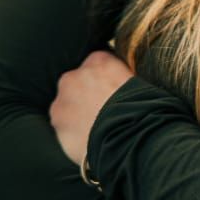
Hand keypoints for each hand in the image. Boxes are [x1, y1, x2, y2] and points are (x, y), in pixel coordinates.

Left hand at [49, 48, 135, 166]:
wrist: (130, 136)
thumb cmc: (144, 110)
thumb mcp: (140, 84)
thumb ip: (122, 78)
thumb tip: (121, 85)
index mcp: (101, 60)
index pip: (97, 66)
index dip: (104, 83)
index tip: (111, 96)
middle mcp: (78, 72)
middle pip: (77, 82)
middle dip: (86, 95)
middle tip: (101, 114)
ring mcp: (64, 94)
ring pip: (67, 102)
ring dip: (76, 112)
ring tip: (94, 129)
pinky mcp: (56, 116)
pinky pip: (61, 122)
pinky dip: (70, 129)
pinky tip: (85, 138)